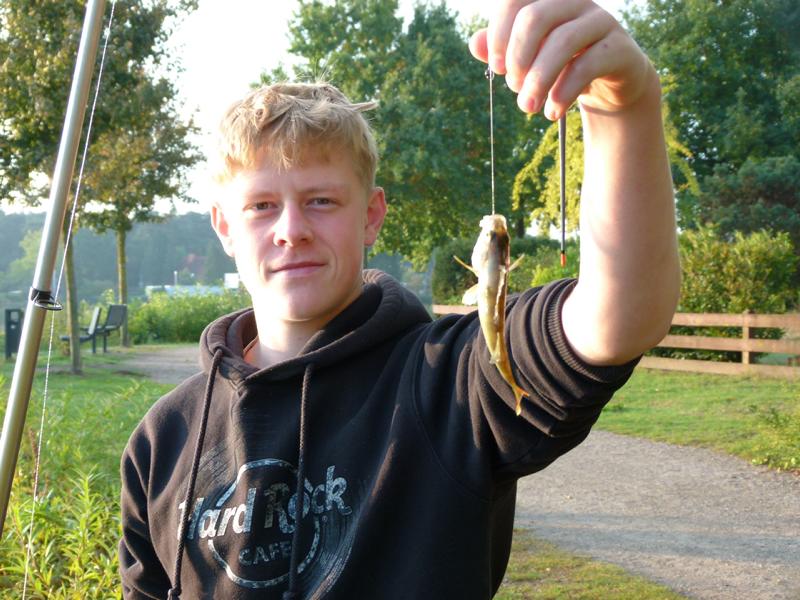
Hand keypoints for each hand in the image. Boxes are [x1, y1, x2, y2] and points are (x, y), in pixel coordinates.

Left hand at [469, 0, 655, 118]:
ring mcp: (600, 21)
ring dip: (538, 81)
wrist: (609, 83)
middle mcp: (575, 1)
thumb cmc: (561, 65)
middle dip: (517, 58)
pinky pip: (587, 65)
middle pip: (535, 17)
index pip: (514, 2)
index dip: (499, 35)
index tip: (496, 68)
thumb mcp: (529, 58)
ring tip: (528, 108)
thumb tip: (475, 44)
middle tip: (513, 87)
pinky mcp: (619, 48)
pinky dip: (563, 93)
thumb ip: (501, 49)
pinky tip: (552, 112)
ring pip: (562, 41)